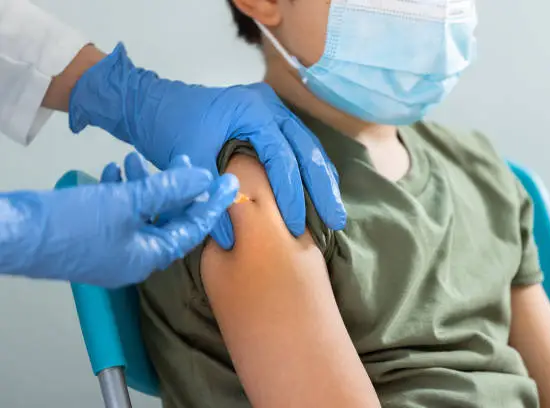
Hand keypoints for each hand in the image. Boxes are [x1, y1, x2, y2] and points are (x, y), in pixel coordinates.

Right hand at [0, 152, 237, 287]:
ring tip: (136, 159)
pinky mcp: (95, 237)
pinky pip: (119, 213)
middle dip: (176, 188)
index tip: (229, 183)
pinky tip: (116, 170)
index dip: (212, 204)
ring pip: (142, 213)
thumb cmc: (71, 224)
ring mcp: (114, 249)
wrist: (15, 234)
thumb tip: (202, 180)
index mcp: (149, 256)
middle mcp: (135, 256)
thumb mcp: (127, 202)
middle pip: (168, 219)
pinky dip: (122, 191)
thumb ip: (168, 190)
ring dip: (144, 184)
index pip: (192, 229)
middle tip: (185, 162)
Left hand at [68, 43, 345, 248]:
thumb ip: (211, 196)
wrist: (152, 104)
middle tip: (336, 220)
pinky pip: (297, 147)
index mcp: (253, 110)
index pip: (282, 157)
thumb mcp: (188, 160)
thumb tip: (233, 239)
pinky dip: (308, 172)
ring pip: (308, 148)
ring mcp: (272, 111)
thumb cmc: (168, 127)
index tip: (294, 227)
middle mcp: (270, 107)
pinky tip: (318, 193)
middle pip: (307, 149)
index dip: (290, 194)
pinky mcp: (269, 121)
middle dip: (322, 188)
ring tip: (335, 212)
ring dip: (321, 180)